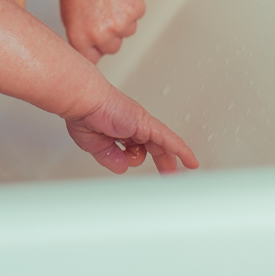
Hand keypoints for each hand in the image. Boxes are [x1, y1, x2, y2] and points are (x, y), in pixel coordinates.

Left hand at [57, 0, 144, 63]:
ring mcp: (120, 23)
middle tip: (102, 16)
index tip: (95, 39)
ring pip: (128, 32)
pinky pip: (137, 16)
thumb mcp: (70, 22)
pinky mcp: (135, 10)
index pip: (94, 59)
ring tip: (108, 4)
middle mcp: (102, 36)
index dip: (96, 48)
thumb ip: (84, 40)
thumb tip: (95, 51)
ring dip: (122, 21)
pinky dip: (130, 7)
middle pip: (113, 48)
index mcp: (81, 41)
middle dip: (110, 35)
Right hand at [65, 83, 198, 175]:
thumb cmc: (84, 114)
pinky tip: (190, 162)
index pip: (138, 145)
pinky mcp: (147, 124)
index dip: (144, 157)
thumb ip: (110, 157)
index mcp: (120, 128)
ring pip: (160, 146)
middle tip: (171, 174)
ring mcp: (142, 124)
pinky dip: (181, 150)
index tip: (147, 167)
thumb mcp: (97, 145)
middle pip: (156, 146)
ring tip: (139, 159)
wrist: (84, 101)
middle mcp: (133, 124)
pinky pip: (169, 139)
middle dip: (164, 162)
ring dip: (156, 159)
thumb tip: (122, 166)